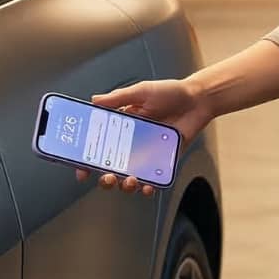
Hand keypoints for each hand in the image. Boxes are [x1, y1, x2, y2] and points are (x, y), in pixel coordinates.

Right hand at [74, 79, 215, 195]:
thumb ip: (118, 98)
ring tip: (129, 181)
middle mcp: (130, 142)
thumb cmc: (169, 92)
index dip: (86, 158)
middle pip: (110, 166)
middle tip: (106, 177)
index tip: (81, 169)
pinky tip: (146, 187)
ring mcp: (146, 153)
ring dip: (125, 184)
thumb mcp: (141, 91)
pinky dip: (147, 186)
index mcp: (120, 125)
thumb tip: (94, 101)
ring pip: (129, 176)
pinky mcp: (162, 160)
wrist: (197, 100)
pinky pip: (152, 178)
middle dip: (104, 177)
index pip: (97, 144)